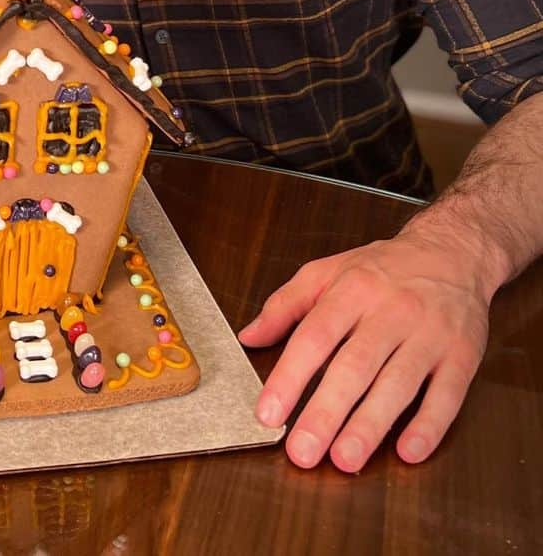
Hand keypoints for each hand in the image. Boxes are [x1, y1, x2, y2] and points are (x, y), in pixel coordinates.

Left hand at [238, 225, 491, 471]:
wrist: (452, 252)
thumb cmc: (382, 269)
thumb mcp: (327, 271)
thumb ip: (285, 304)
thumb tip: (249, 337)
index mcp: (352, 290)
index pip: (315, 336)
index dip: (290, 376)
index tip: (269, 413)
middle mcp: (390, 311)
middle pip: (354, 365)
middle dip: (326, 411)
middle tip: (302, 451)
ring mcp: (429, 334)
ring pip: (398, 384)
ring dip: (370, 425)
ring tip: (344, 458)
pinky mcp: (462, 355)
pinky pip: (447, 394)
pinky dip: (429, 425)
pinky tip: (408, 451)